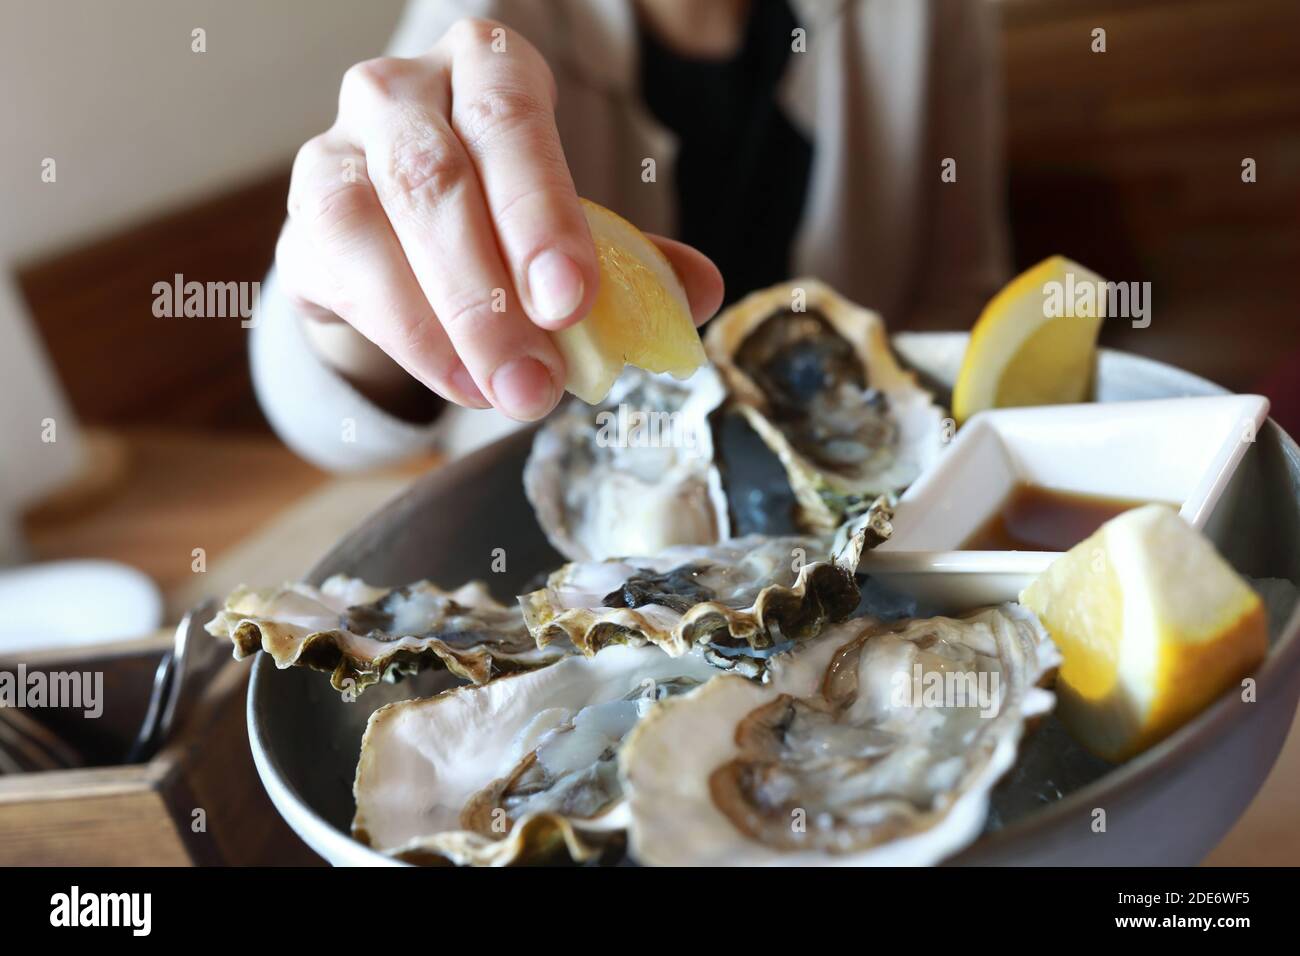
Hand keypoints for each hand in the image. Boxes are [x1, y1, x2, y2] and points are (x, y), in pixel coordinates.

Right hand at [277, 18, 723, 420]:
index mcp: (486, 67)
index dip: (540, 212)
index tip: (571, 302)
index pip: (510, 119)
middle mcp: (402, 91)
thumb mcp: (568, 224)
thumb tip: (700, 291)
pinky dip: (406, 340)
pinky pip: (344, 276)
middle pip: (436, 179)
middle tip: (538, 383)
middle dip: (491, 296)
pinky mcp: (304, 218)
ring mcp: (336, 147)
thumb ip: (631, 256)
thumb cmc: (499, 214)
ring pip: (373, 224)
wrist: (401, 236)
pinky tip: (458, 381)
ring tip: (503, 393)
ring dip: (443, 326)